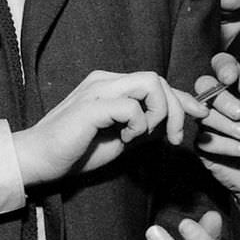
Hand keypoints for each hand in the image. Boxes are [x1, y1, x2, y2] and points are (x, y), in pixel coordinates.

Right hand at [12, 70, 202, 186]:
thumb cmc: (76, 151)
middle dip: (175, 109)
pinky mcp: (92, 105)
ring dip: (158, 113)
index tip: (199, 115)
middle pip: (158, 79)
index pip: (156, 82)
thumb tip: (171, 123)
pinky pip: (132, 106)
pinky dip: (138, 125)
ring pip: (150, 83)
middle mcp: (106, 80)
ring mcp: (98, 90)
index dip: (183, 98)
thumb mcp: (121, 139)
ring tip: (143, 136)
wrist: (39, 160)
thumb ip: (144, 127)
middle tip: (172, 139)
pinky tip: (124, 140)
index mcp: (111, 85)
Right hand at [194, 52, 239, 229]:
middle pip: (204, 87)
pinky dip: (224, 146)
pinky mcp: (203, 147)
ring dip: (226, 126)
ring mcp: (209, 126)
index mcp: (238, 92)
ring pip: (202, 114)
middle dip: (222, 100)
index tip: (229, 76)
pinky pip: (202, 139)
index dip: (222, 67)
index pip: (221, 67)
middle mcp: (220, 106)